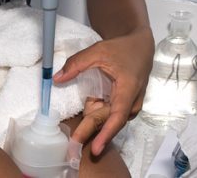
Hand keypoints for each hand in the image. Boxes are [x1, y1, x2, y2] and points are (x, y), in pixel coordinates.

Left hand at [54, 30, 153, 155]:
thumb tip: (57, 78)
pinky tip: (82, 115)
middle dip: (89, 134)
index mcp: (128, 90)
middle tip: (71, 149)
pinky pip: (106, 113)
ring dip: (89, 124)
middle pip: (106, 121)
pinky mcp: (122, 105)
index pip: (117, 117)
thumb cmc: (122, 49)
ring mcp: (127, 106)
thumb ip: (77, 64)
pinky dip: (93, 113)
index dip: (105, 134)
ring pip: (105, 118)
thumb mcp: (98, 51)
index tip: (95, 148)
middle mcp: (130, 103)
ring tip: (72, 137)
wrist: (140, 47)